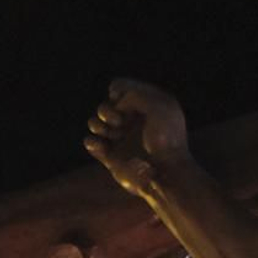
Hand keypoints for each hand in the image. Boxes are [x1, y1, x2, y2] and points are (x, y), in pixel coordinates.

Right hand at [84, 77, 189, 197]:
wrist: (167, 171)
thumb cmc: (167, 138)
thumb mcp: (159, 105)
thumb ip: (134, 94)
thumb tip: (116, 103)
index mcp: (144, 107)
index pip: (120, 86)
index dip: (118, 90)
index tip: (123, 99)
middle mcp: (131, 121)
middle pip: (105, 105)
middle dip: (107, 110)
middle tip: (120, 121)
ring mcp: (121, 139)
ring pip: (95, 123)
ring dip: (98, 125)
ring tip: (112, 134)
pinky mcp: (112, 156)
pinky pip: (90, 143)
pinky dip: (92, 142)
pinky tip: (103, 147)